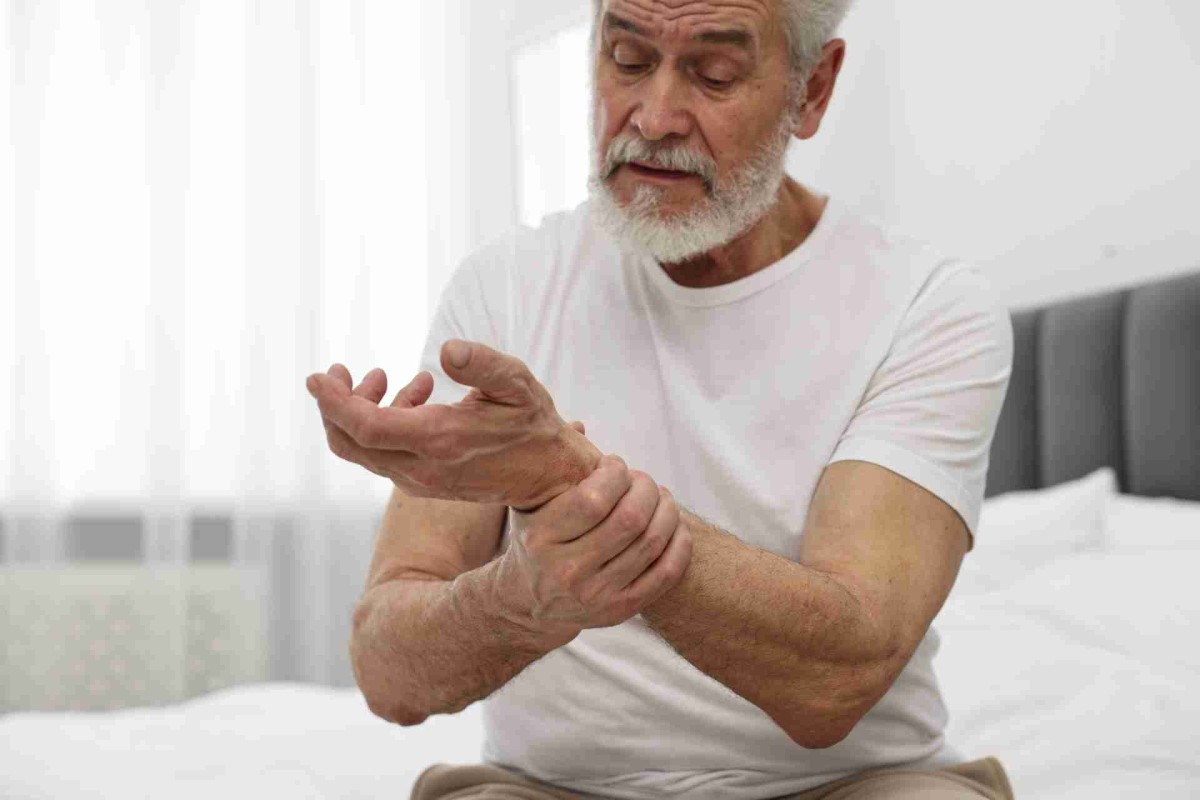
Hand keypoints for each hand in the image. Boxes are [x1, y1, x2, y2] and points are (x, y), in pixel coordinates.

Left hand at [306, 340, 601, 508]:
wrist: (549, 479)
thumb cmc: (534, 426)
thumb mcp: (519, 385)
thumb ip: (484, 365)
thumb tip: (447, 350)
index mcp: (438, 440)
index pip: (364, 426)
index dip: (332, 401)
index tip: (317, 376)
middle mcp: (421, 467)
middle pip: (349, 443)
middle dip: (335, 405)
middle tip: (343, 371)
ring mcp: (420, 480)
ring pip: (363, 450)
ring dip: (362, 410)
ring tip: (391, 377)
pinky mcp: (423, 483)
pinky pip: (383, 455)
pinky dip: (383, 423)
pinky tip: (417, 396)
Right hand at [493, 454, 692, 640]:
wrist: (527, 603)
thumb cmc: (535, 541)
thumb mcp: (528, 505)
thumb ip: (551, 467)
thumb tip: (580, 427)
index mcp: (542, 538)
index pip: (594, 499)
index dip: (616, 474)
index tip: (616, 465)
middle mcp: (567, 570)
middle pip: (630, 520)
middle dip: (646, 489)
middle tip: (644, 481)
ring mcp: (595, 594)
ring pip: (652, 543)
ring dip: (667, 511)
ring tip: (661, 498)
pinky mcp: (619, 610)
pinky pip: (665, 573)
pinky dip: (680, 544)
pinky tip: (675, 526)